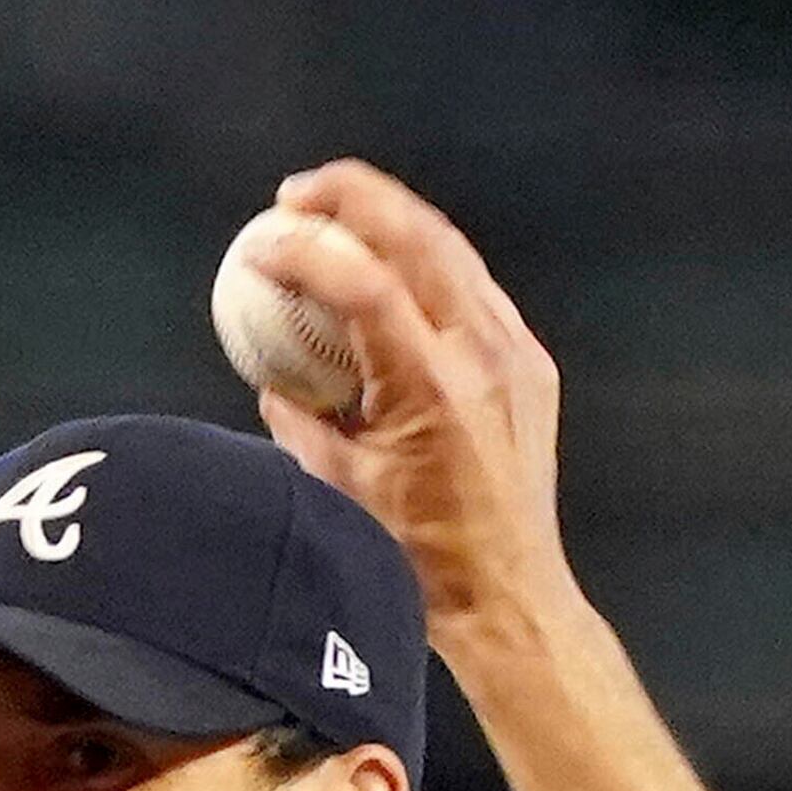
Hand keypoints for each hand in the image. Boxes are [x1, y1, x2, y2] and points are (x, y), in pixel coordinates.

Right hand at [242, 160, 577, 644]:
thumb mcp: (340, 487)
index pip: (364, 282)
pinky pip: (475, 288)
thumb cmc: (421, 556)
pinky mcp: (530, 365)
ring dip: (390, 220)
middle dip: (351, 198)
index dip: (306, 250)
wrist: (508, 595)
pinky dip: (427, 263)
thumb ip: (299, 422)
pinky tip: (392, 265)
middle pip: (417, 236)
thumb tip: (271, 382)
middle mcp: (482, 357)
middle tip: (296, 195)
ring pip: (452, 251)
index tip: (261, 243)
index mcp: (432, 388)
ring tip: (338, 214)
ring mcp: (515, 355)